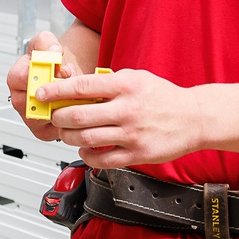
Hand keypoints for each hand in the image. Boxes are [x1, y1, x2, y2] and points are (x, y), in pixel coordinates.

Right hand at [7, 30, 83, 141]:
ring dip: (69, 104)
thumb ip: (46, 42)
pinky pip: (59, 128)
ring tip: (76, 93)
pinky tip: (77, 105)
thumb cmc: (50, 63)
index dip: (47, 73)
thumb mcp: (45, 43)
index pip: (26, 78)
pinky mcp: (44, 132)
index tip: (61, 69)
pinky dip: (72, 117)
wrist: (59, 76)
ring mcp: (31, 119)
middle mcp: (21, 101)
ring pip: (52, 116)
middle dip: (61, 92)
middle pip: (39, 101)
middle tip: (73, 82)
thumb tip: (53, 52)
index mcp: (16, 79)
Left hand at [43, 68, 204, 168]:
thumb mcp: (136, 78)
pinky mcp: (136, 154)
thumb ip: (108, 83)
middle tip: (54, 116)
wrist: (195, 118)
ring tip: (66, 132)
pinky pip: (102, 160)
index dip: (56, 90)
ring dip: (68, 137)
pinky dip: (87, 155)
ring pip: (86, 139)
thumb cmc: (163, 96)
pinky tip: (85, 148)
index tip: (43, 93)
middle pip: (78, 116)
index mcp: (125, 85)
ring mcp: (132, 134)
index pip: (82, 86)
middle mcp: (127, 109)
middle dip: (58, 117)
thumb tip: (75, 87)